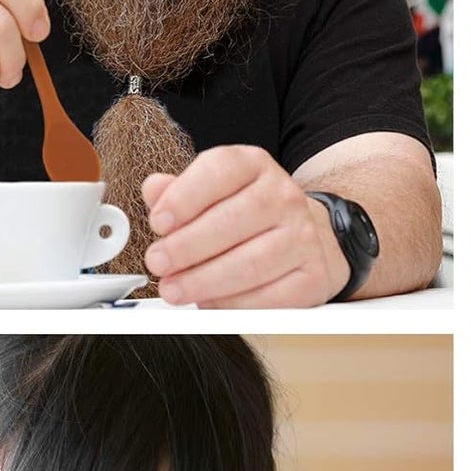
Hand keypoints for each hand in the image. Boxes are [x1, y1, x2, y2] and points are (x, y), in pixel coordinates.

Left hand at [142, 147, 350, 306]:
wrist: (306, 238)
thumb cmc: (249, 217)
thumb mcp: (213, 192)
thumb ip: (180, 192)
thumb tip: (154, 190)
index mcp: (255, 166)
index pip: (221, 170)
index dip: (185, 197)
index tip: (158, 222)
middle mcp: (285, 197)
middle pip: (234, 220)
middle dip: (188, 247)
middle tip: (159, 263)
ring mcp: (304, 236)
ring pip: (251, 263)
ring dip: (205, 280)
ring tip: (176, 288)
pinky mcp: (315, 274)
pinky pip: (272, 296)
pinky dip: (235, 304)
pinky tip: (211, 303)